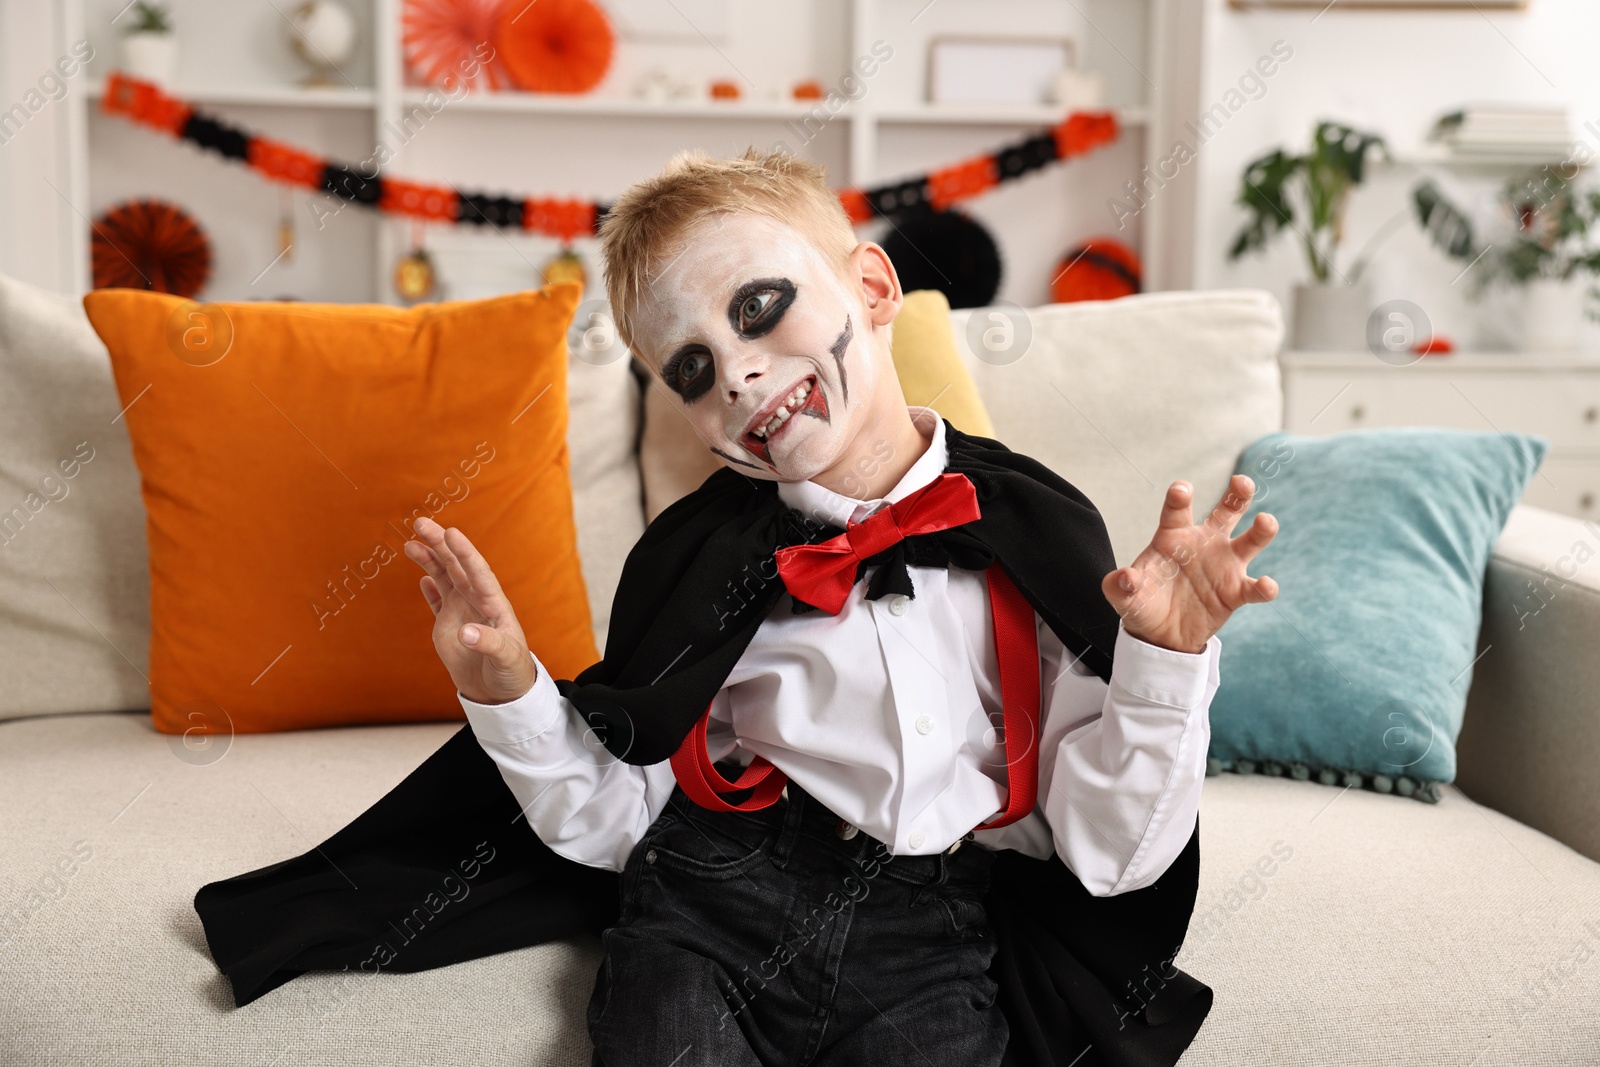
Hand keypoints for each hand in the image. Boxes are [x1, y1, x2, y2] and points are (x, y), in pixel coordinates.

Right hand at [403, 516, 536, 704]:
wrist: (500, 691)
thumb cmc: (510, 672)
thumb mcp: (505, 658)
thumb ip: (488, 643)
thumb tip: (465, 633)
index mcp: (494, 604)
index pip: (479, 572)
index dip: (465, 553)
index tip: (451, 533)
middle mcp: (476, 601)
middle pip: (456, 566)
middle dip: (439, 544)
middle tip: (420, 523)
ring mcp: (462, 611)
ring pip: (444, 578)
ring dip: (429, 559)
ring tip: (411, 543)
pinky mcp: (448, 625)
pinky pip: (437, 601)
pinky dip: (430, 589)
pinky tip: (422, 576)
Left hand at [1101, 475, 1279, 654]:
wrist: (1160, 635)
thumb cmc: (1143, 603)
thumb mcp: (1124, 596)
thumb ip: (1119, 585)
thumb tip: (1125, 578)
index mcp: (1173, 535)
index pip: (1177, 510)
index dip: (1179, 497)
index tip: (1182, 490)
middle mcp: (1204, 543)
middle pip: (1226, 511)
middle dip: (1237, 494)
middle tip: (1242, 482)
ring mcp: (1224, 565)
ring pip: (1250, 540)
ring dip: (1262, 530)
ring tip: (1266, 521)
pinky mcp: (1236, 592)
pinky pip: (1255, 587)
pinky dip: (1265, 587)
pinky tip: (1267, 586)